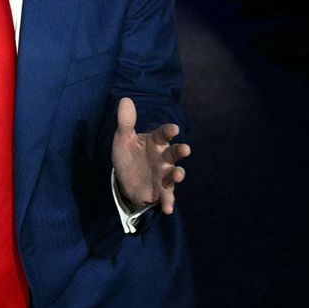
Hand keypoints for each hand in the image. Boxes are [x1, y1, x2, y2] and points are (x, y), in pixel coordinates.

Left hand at [111, 97, 189, 213]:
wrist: (124, 179)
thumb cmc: (128, 155)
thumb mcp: (123, 139)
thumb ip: (125, 122)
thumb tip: (125, 99)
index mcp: (155, 141)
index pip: (163, 134)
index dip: (168, 131)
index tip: (173, 128)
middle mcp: (163, 157)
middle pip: (173, 153)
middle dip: (179, 151)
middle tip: (185, 149)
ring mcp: (164, 174)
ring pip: (174, 173)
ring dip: (178, 174)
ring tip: (178, 175)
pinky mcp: (161, 190)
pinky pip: (167, 196)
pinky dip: (169, 202)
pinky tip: (168, 208)